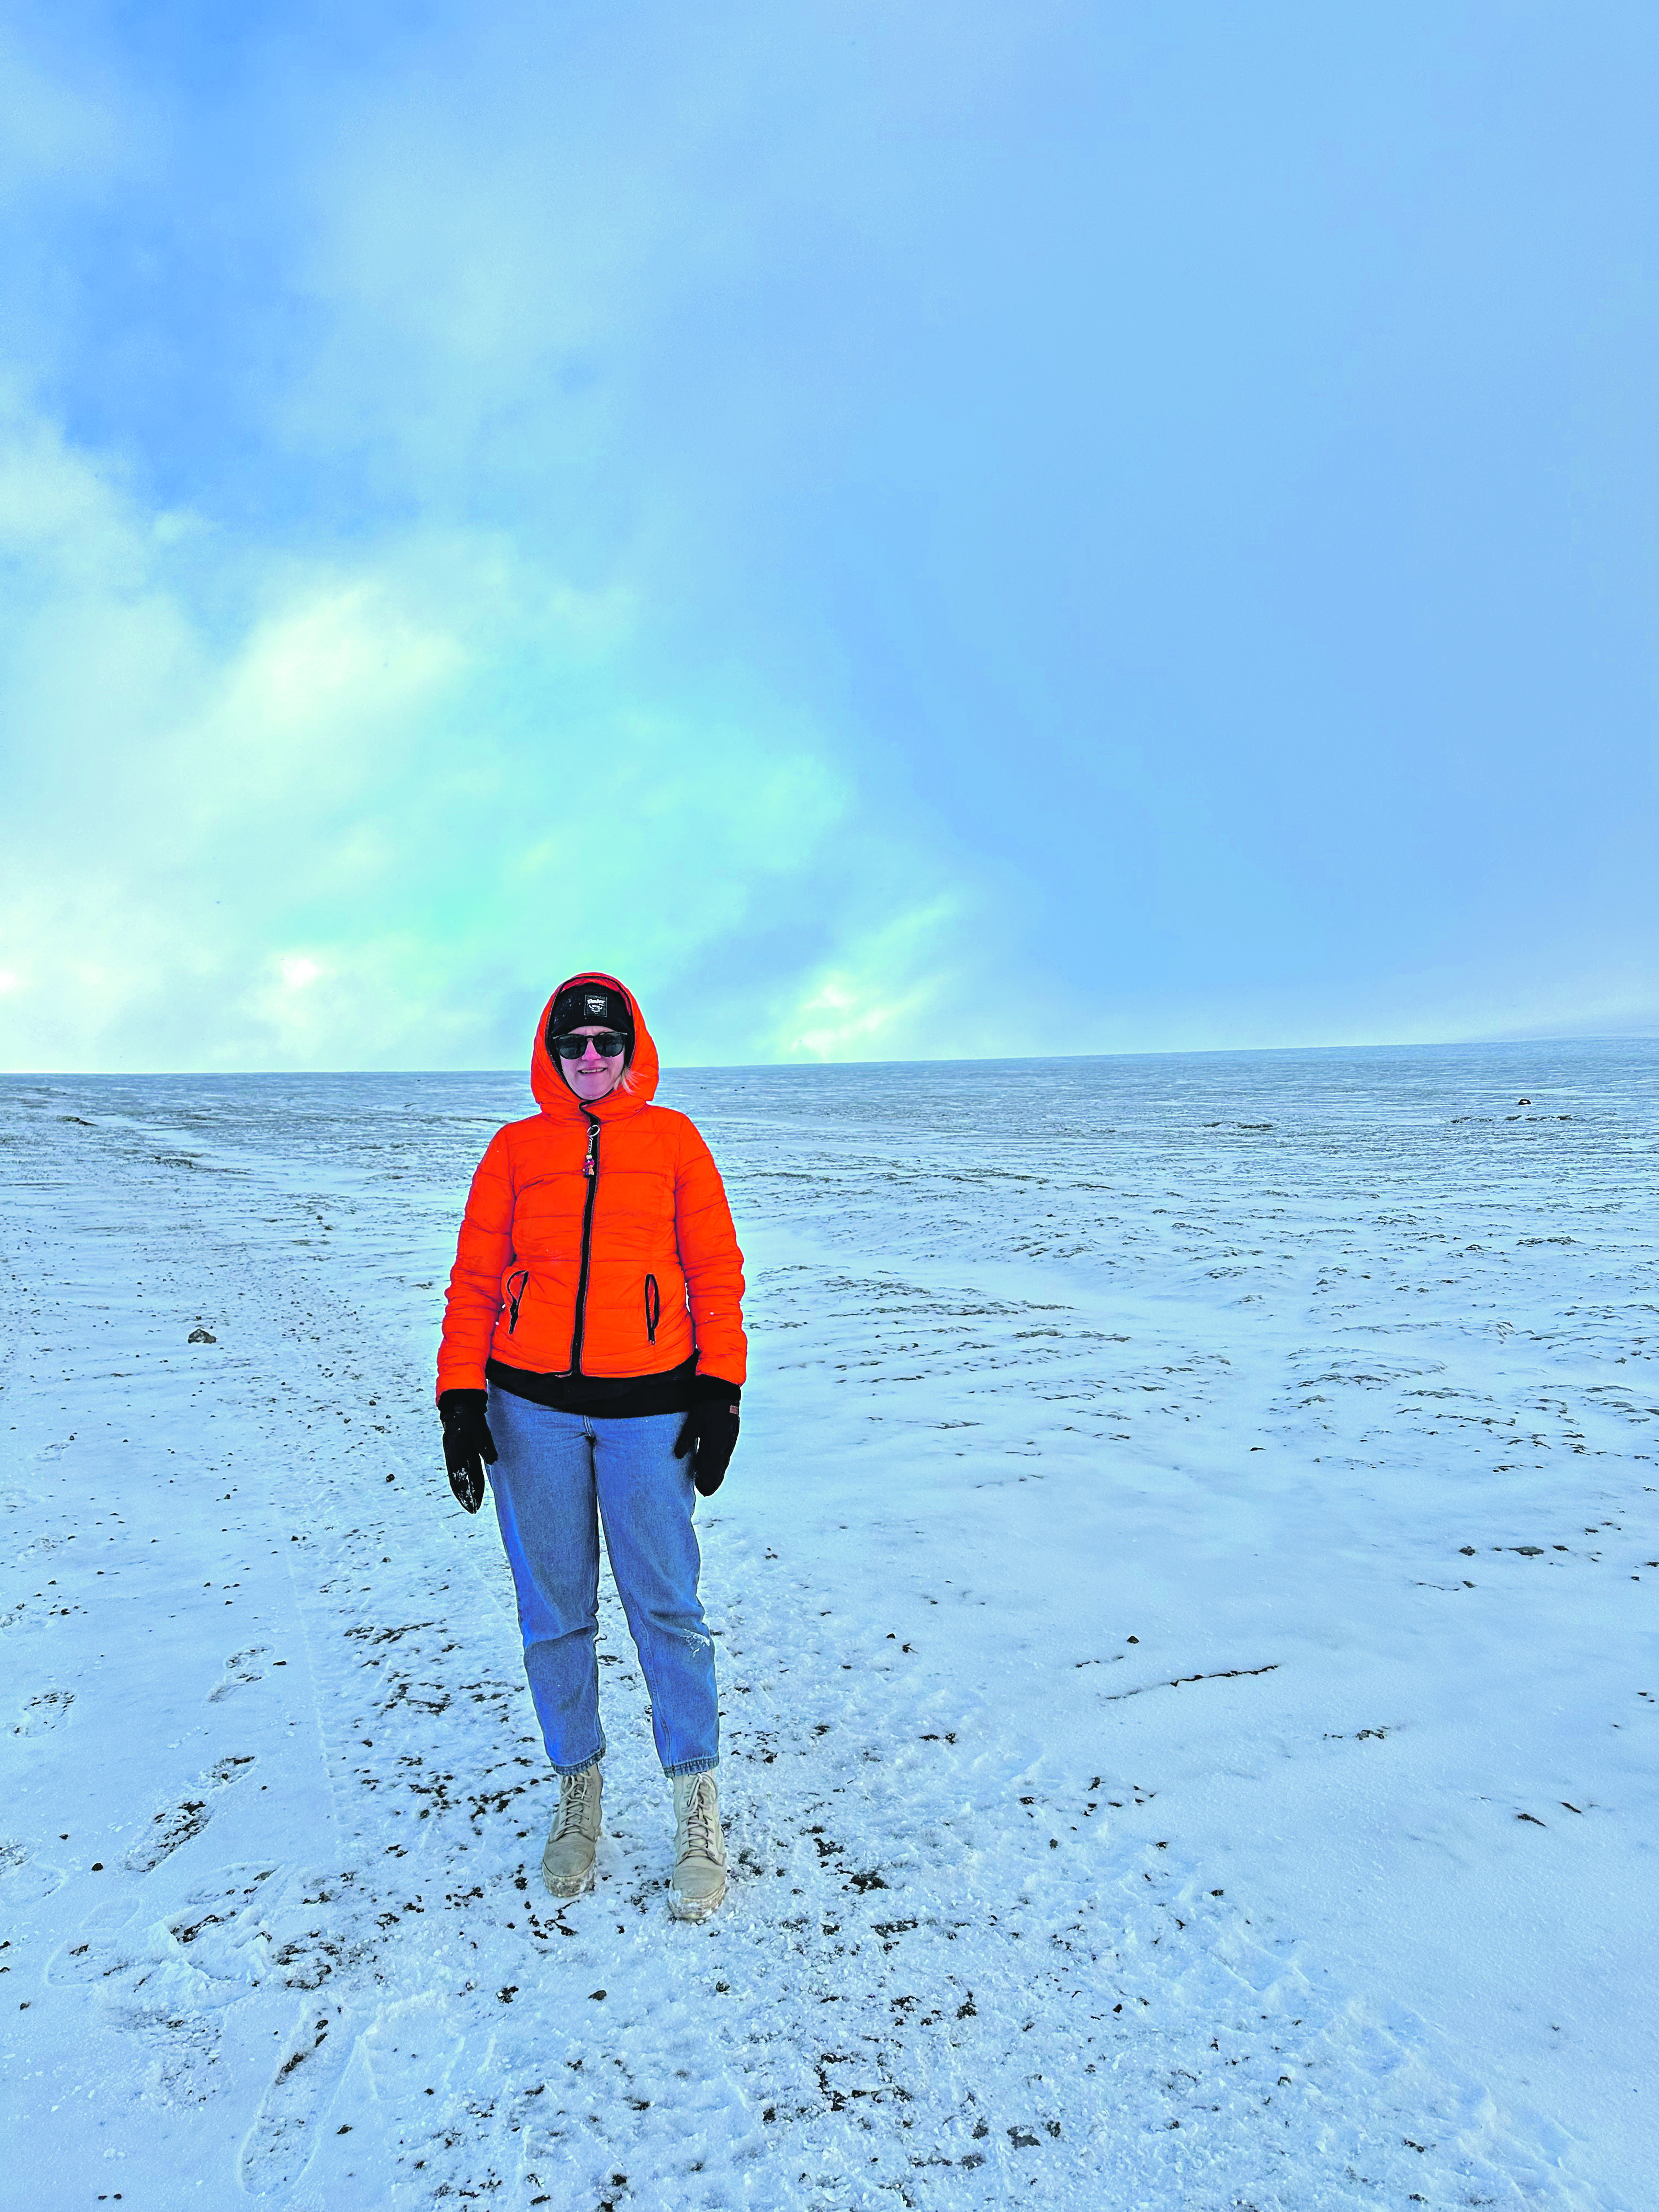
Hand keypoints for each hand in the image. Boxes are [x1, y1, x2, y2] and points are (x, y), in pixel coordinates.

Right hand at [438, 1389, 496, 1512]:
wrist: (458, 1403)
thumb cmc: (469, 1416)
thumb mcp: (479, 1429)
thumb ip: (485, 1445)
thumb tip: (492, 1461)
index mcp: (455, 1451)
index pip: (459, 1477)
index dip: (465, 1492)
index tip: (471, 1505)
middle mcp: (452, 1454)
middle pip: (458, 1479)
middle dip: (465, 1495)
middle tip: (472, 1509)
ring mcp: (453, 1452)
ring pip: (459, 1475)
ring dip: (466, 1488)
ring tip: (473, 1501)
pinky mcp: (457, 1450)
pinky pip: (461, 1468)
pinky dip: (467, 1477)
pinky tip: (472, 1484)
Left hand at [673, 1377, 740, 1497]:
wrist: (721, 1391)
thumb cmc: (705, 1406)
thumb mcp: (692, 1422)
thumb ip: (686, 1440)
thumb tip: (679, 1456)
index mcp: (714, 1442)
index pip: (711, 1468)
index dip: (707, 1481)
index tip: (702, 1490)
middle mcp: (724, 1444)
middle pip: (719, 1468)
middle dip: (712, 1481)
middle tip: (705, 1491)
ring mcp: (730, 1439)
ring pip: (723, 1462)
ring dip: (717, 1472)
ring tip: (709, 1482)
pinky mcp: (732, 1435)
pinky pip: (726, 1453)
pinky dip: (721, 1462)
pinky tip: (717, 1465)